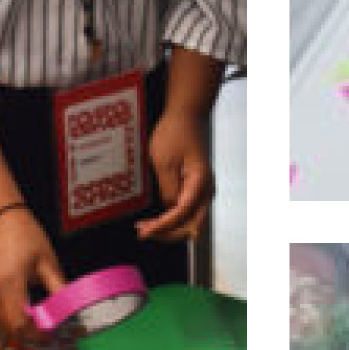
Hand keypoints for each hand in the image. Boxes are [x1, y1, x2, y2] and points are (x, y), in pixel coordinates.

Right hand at [0, 204, 65, 347]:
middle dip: (30, 332)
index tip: (52, 332)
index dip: (37, 333)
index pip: (21, 323)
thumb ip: (58, 289)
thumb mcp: (48, 262)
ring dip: (19, 325)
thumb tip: (70, 311)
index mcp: (9, 283)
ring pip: (1, 323)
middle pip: (10, 328)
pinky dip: (9, 316)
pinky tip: (24, 307)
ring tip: (38, 317)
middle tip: (48, 327)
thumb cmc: (25, 235)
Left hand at [138, 105, 211, 243]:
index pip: (182, 214)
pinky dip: (171, 219)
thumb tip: (170, 210)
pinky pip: (186, 212)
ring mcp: (203, 191)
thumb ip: (168, 189)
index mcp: (200, 183)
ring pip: (189, 221)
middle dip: (167, 233)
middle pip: (191, 225)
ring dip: (169, 228)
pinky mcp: (196, 190)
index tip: (145, 233)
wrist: (186, 116)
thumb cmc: (175, 133)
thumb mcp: (164, 161)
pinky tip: (155, 219)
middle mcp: (206, 191)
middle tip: (142, 232)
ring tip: (145, 227)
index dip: (163, 227)